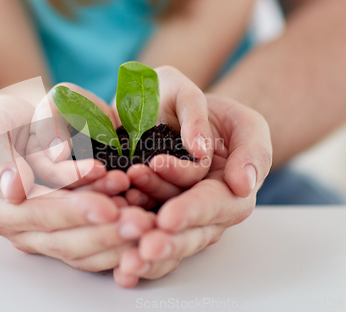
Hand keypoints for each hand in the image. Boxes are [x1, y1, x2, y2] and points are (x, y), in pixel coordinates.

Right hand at [0, 89, 152, 270]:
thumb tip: (14, 188)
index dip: (74, 212)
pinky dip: (116, 239)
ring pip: (81, 249)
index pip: (39, 214)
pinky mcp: (63, 230)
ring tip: (146, 221)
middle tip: (140, 222)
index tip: (108, 207)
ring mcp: (41, 233)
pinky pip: (90, 245)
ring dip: (115, 238)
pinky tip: (140, 222)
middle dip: (104, 232)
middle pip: (64, 240)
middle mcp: (18, 227)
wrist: (4, 131)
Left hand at [113, 93, 271, 286]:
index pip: (214, 206)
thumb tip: (243, 183)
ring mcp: (172, 211)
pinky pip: (138, 221)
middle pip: (186, 234)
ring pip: (158, 228)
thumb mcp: (244, 122)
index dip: (191, 213)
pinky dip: (123, 229)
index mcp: (231, 193)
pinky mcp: (148, 206)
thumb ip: (251, 149)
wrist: (182, 112)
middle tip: (141, 249)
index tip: (167, 219)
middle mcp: (202, 210)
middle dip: (164, 242)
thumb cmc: (216, 116)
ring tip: (119, 219)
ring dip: (139, 230)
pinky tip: (111, 232)